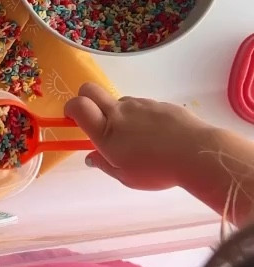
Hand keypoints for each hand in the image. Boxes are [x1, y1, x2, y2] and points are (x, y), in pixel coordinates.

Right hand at [65, 82, 203, 190]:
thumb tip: (91, 157)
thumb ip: (105, 165)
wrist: (196, 153)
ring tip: (138, 140)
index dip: (70, 108)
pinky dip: (142, 118)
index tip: (72, 119)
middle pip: (90, 89)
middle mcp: (120, 112)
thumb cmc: (156, 170)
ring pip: (120, 102)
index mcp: (106, 131)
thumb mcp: (126, 177)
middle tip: (94, 118)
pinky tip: (158, 137)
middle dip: (85, 98)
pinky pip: (142, 107)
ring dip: (120, 114)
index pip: (78, 105)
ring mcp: (140, 104)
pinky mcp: (159, 104)